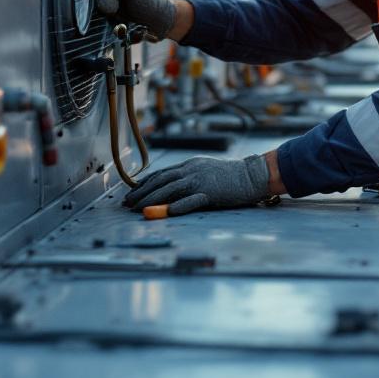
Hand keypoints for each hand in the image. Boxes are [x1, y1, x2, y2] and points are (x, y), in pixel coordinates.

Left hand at [122, 155, 269, 215]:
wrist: (252, 174)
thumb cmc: (230, 177)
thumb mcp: (206, 172)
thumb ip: (190, 178)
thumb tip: (172, 190)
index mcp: (189, 165)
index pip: (161, 173)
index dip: (144, 183)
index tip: (131, 192)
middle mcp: (191, 170)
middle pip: (160, 180)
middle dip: (141, 192)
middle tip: (127, 203)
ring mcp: (199, 180)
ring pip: (169, 189)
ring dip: (150, 199)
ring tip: (136, 209)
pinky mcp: (210, 192)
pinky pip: (190, 200)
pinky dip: (176, 206)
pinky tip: (165, 212)